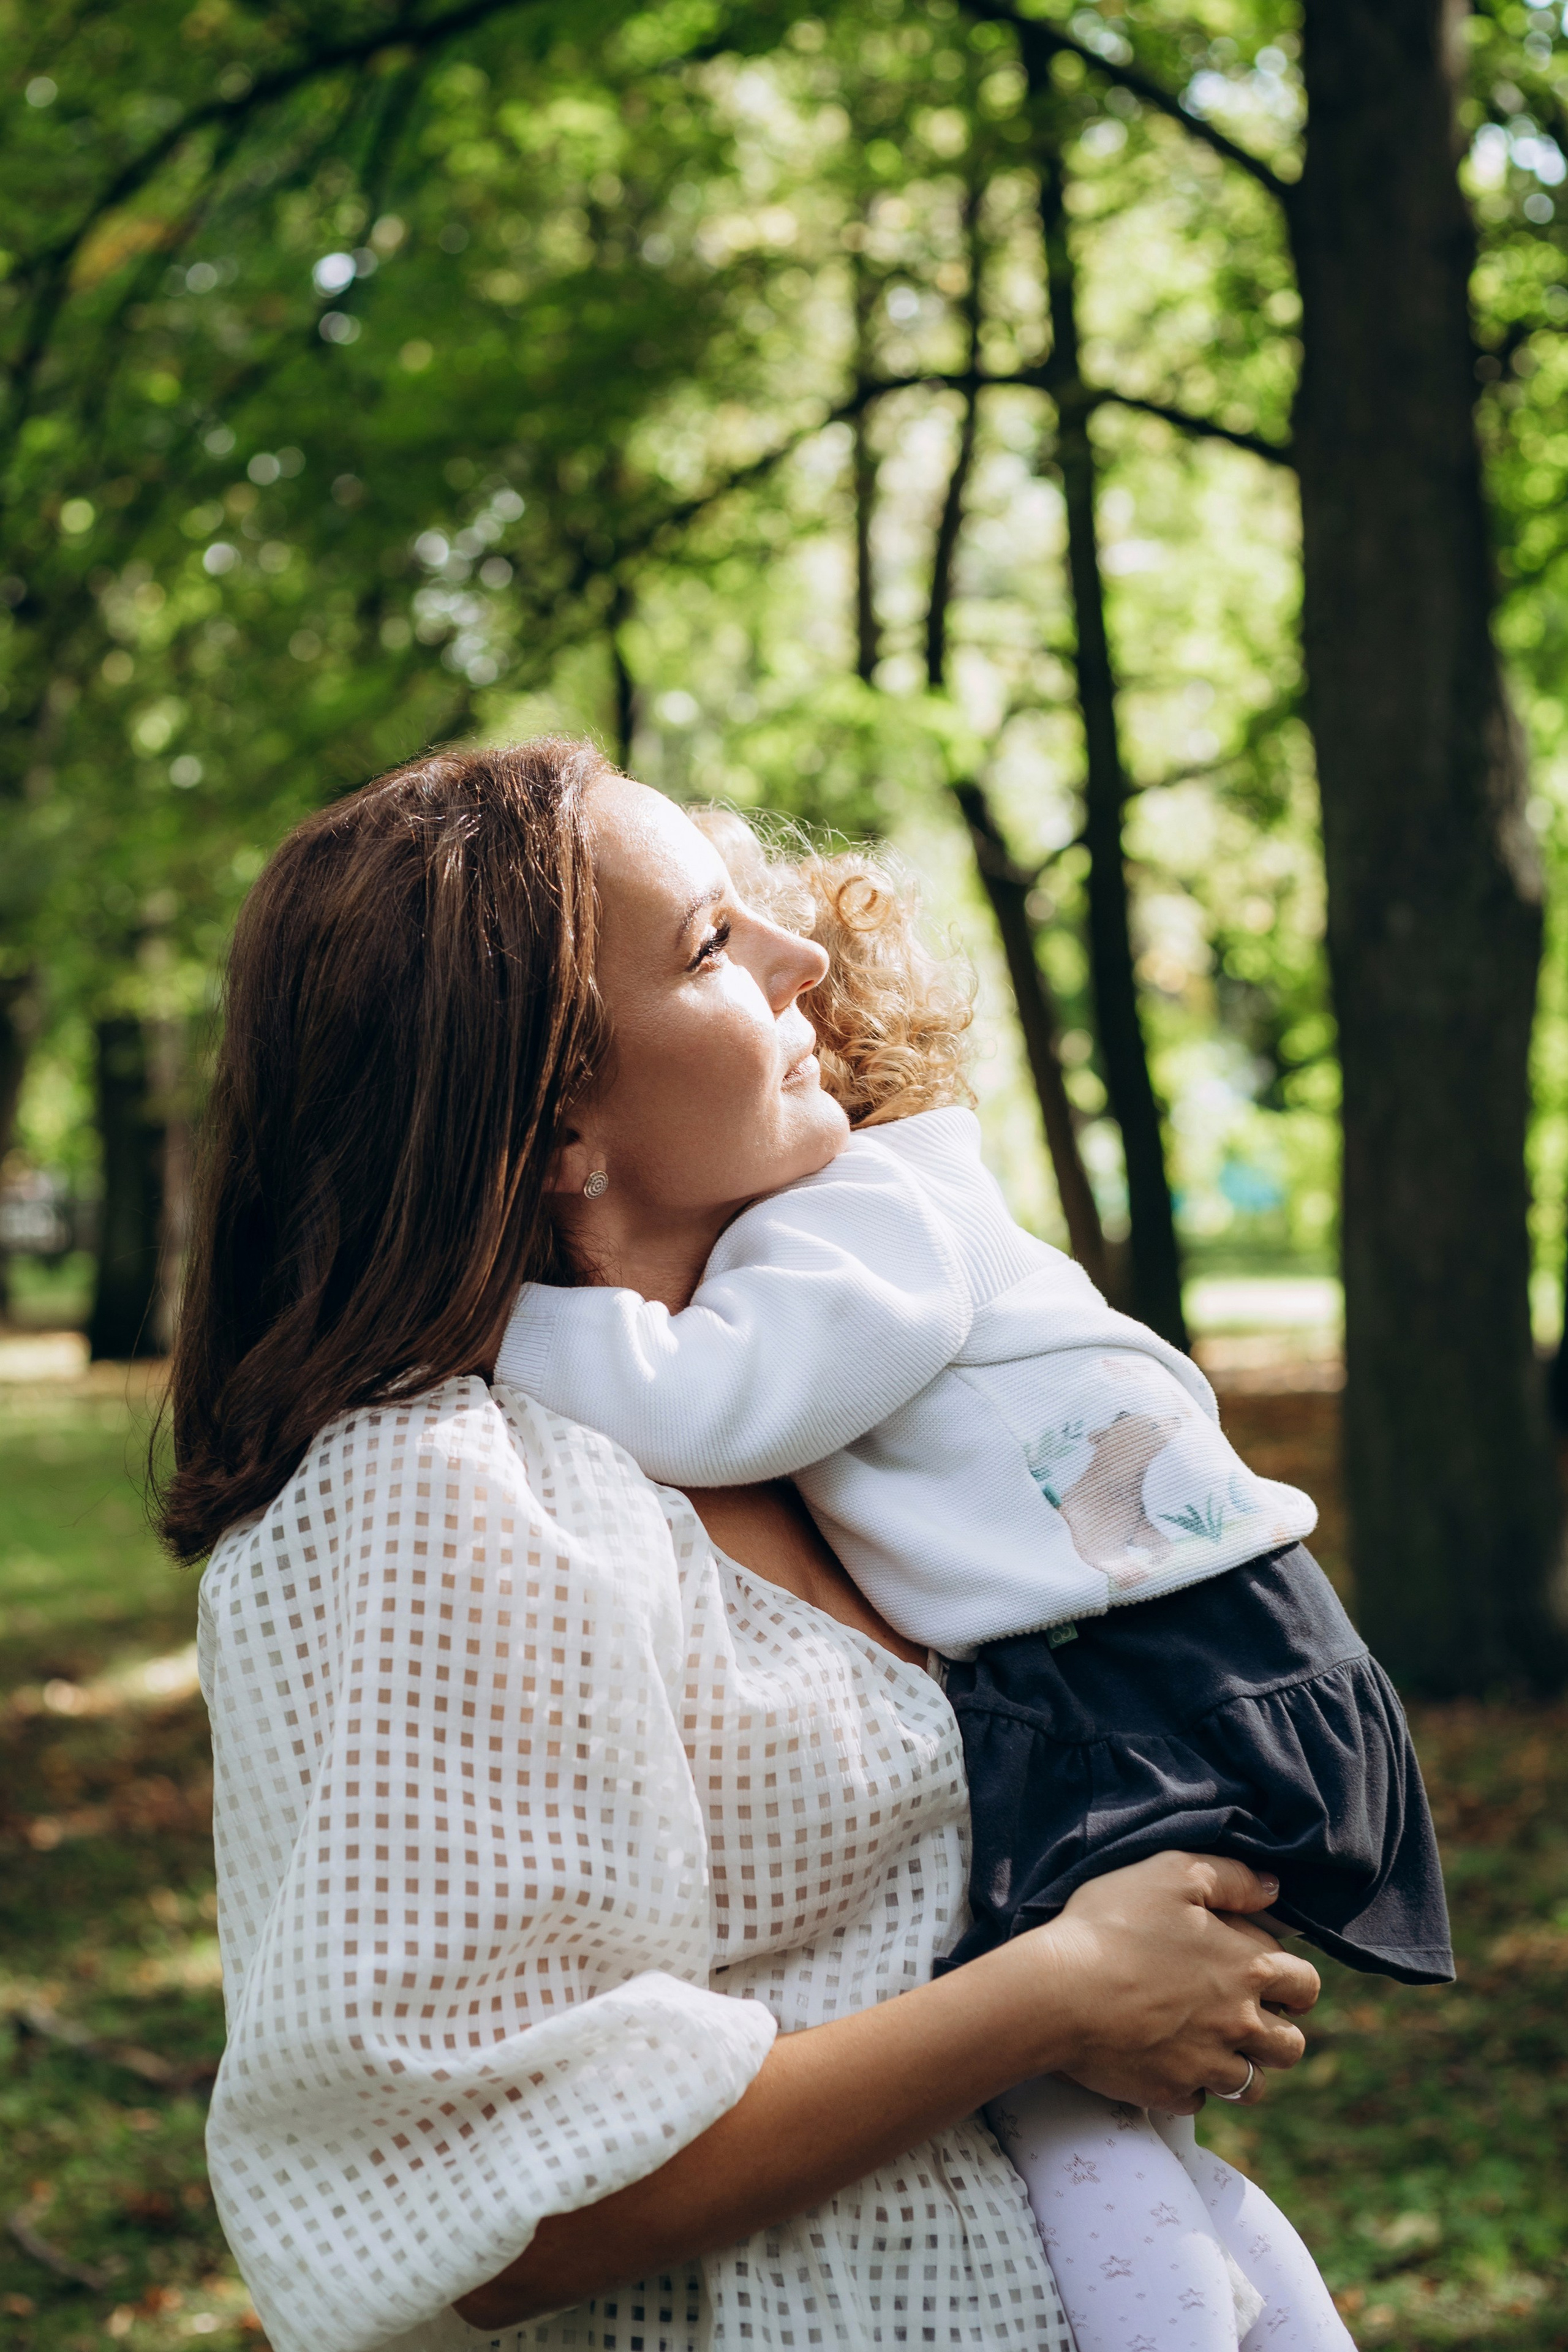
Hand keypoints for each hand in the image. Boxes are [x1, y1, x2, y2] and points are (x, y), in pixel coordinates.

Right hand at [1027, 1851, 1319, 2113]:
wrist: (1058, 1992)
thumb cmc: (1113, 1925)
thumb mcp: (1172, 1874)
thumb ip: (1230, 1877)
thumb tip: (1272, 1888)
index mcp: (1248, 1968)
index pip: (1306, 1984)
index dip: (1297, 1981)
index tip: (1278, 1980)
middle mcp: (1239, 2023)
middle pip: (1291, 2047)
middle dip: (1279, 2033)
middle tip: (1247, 2018)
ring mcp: (1206, 2065)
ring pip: (1253, 2086)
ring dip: (1241, 2068)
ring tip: (1212, 2047)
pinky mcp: (1170, 2092)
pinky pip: (1199, 2102)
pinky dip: (1190, 2086)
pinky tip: (1167, 2061)